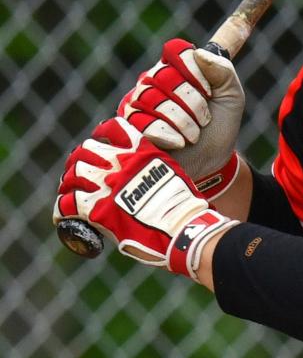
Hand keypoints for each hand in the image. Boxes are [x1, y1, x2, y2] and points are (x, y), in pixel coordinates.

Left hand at [53, 116, 237, 278]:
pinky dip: (62, 209)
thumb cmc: (186, 208)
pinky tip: (63, 215)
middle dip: (81, 160)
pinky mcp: (98, 210)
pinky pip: (68, 204)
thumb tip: (143, 179)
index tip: (99, 142)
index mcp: (142, 151)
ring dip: (70, 183)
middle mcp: (122, 164)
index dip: (101, 135)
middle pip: (86, 150)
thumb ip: (153, 169)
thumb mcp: (172, 174)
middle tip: (79, 172)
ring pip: (74, 174)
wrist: (183, 229)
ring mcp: (108, 186)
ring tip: (69, 192)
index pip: (112, 128)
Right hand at [118, 39, 244, 197]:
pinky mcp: (129, 126)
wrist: (211, 165)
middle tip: (204, 118)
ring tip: (194, 134)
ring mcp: (137, 103)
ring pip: (152, 98)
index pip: (176, 49)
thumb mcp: (232, 97)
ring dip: (183, 120)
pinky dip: (169, 134)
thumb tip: (200, 54)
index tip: (210, 91)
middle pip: (164, 75)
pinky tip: (179, 143)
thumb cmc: (219, 127)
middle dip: (192, 100)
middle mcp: (153, 80)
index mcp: (177, 67)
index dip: (194, 69)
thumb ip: (223, 71)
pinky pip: (143, 122)